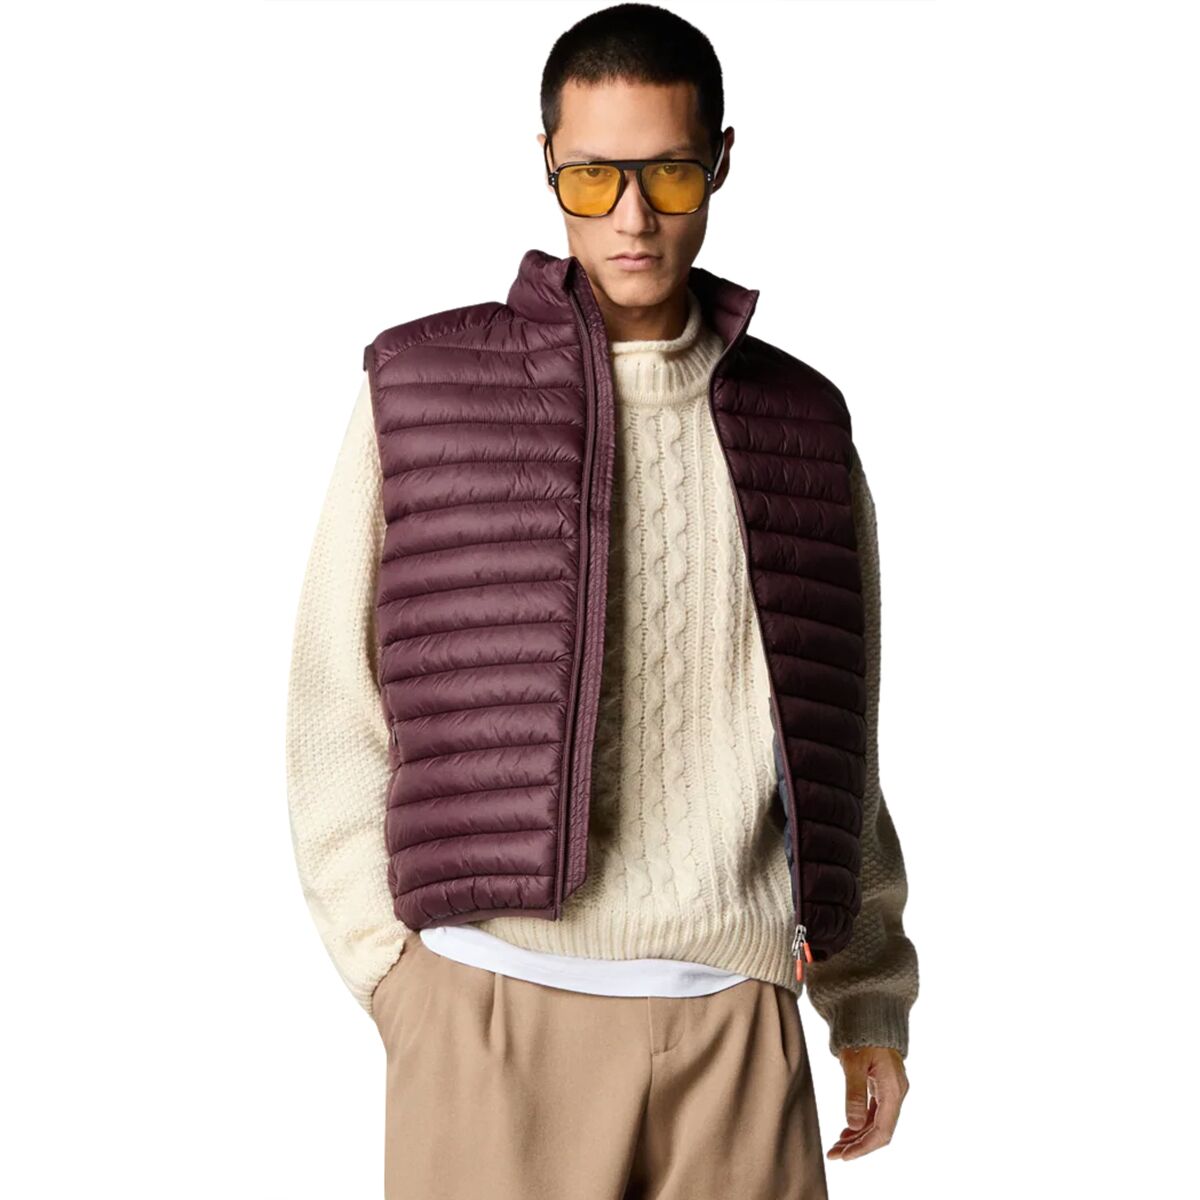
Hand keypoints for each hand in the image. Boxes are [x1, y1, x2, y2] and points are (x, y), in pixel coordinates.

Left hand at [826, 1045, 908, 1159]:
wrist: (869, 1013)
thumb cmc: (861, 1035)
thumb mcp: (854, 1063)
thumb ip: (855, 1093)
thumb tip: (854, 1125)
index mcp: (893, 1090)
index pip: (882, 1130)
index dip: (863, 1147)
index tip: (844, 1156)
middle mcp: (896, 1093)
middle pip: (880, 1130)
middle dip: (858, 1145)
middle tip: (834, 1154)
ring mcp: (891, 1090)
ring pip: (877, 1123)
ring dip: (858, 1136)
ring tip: (837, 1145)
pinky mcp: (883, 1086)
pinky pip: (875, 1112)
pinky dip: (861, 1123)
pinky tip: (847, 1130)